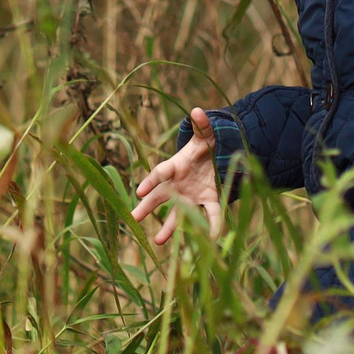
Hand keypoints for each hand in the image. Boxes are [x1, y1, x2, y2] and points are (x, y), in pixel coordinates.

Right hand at [131, 108, 224, 241]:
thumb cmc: (206, 146)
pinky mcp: (209, 202)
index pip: (160, 173)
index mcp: (176, 165)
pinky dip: (211, 226)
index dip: (150, 181)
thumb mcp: (206, 135)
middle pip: (160, 197)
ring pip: (178, 214)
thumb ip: (202, 126)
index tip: (140, 191)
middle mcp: (179, 184)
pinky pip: (210, 215)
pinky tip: (210, 239)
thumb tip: (198, 111)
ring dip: (169, 228)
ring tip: (158, 242)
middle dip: (147, 207)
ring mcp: (192, 196)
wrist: (220, 158)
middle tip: (132, 219)